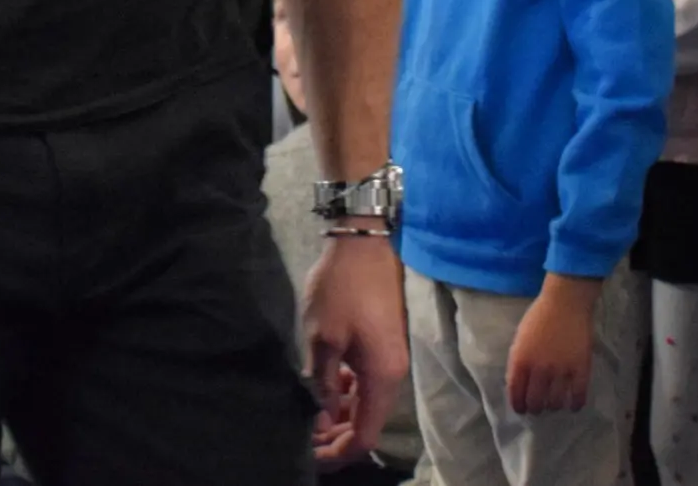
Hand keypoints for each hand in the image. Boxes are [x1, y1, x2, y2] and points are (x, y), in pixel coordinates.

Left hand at [303, 235, 408, 462]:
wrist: (365, 242)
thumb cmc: (342, 288)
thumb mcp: (322, 338)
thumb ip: (321, 383)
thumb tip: (321, 419)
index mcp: (382, 378)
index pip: (364, 436)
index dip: (337, 453)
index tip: (310, 456)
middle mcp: (393, 375)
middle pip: (367, 423)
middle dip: (336, 436)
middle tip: (305, 437)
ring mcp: (391, 360)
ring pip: (366, 403)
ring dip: (340, 414)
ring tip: (310, 414)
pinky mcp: (384, 346)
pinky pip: (367, 383)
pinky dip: (347, 392)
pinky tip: (326, 385)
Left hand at [504, 273, 600, 415]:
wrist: (565, 302)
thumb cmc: (539, 317)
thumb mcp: (519, 339)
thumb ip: (517, 362)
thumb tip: (517, 385)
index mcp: (521, 360)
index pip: (516, 393)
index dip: (518, 406)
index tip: (521, 410)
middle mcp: (539, 369)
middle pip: (536, 402)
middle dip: (535, 408)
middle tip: (538, 407)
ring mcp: (561, 370)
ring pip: (555, 402)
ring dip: (553, 406)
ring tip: (554, 404)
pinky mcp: (580, 369)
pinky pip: (578, 396)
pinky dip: (574, 405)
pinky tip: (572, 405)